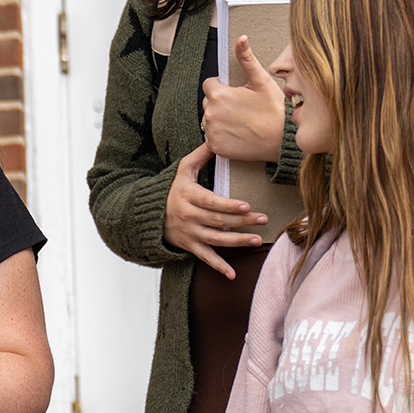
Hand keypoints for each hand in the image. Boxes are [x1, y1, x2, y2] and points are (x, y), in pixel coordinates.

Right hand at [163, 142, 266, 279]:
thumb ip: (199, 156)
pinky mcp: (190, 246)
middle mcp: (189, 217)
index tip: (246, 205)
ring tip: (256, 240)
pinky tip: (233, 274)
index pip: (210, 202)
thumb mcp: (181, 170)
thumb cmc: (172, 190)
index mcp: (189, 196)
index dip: (228, 205)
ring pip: (216, 240)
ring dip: (237, 241)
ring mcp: (190, 234)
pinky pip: (205, 258)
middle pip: (218, 220)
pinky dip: (218, 267)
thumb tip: (214, 138)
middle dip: (242, 221)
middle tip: (263, 219)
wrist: (150, 216)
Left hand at [201, 36, 287, 161]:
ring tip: (240, 121)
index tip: (236, 94)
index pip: (209, 85)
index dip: (223, 87)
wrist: (283, 139)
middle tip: (241, 108)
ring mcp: (212, 132)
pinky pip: (210, 137)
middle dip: (220, 103)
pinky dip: (220, 135)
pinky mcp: (215, 146)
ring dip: (219, 119)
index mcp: (219, 95)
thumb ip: (246, 59)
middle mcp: (211, 114)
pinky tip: (237, 133)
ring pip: (209, 120)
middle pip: (208, 102)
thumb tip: (241, 39)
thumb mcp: (261, 80)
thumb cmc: (275, 110)